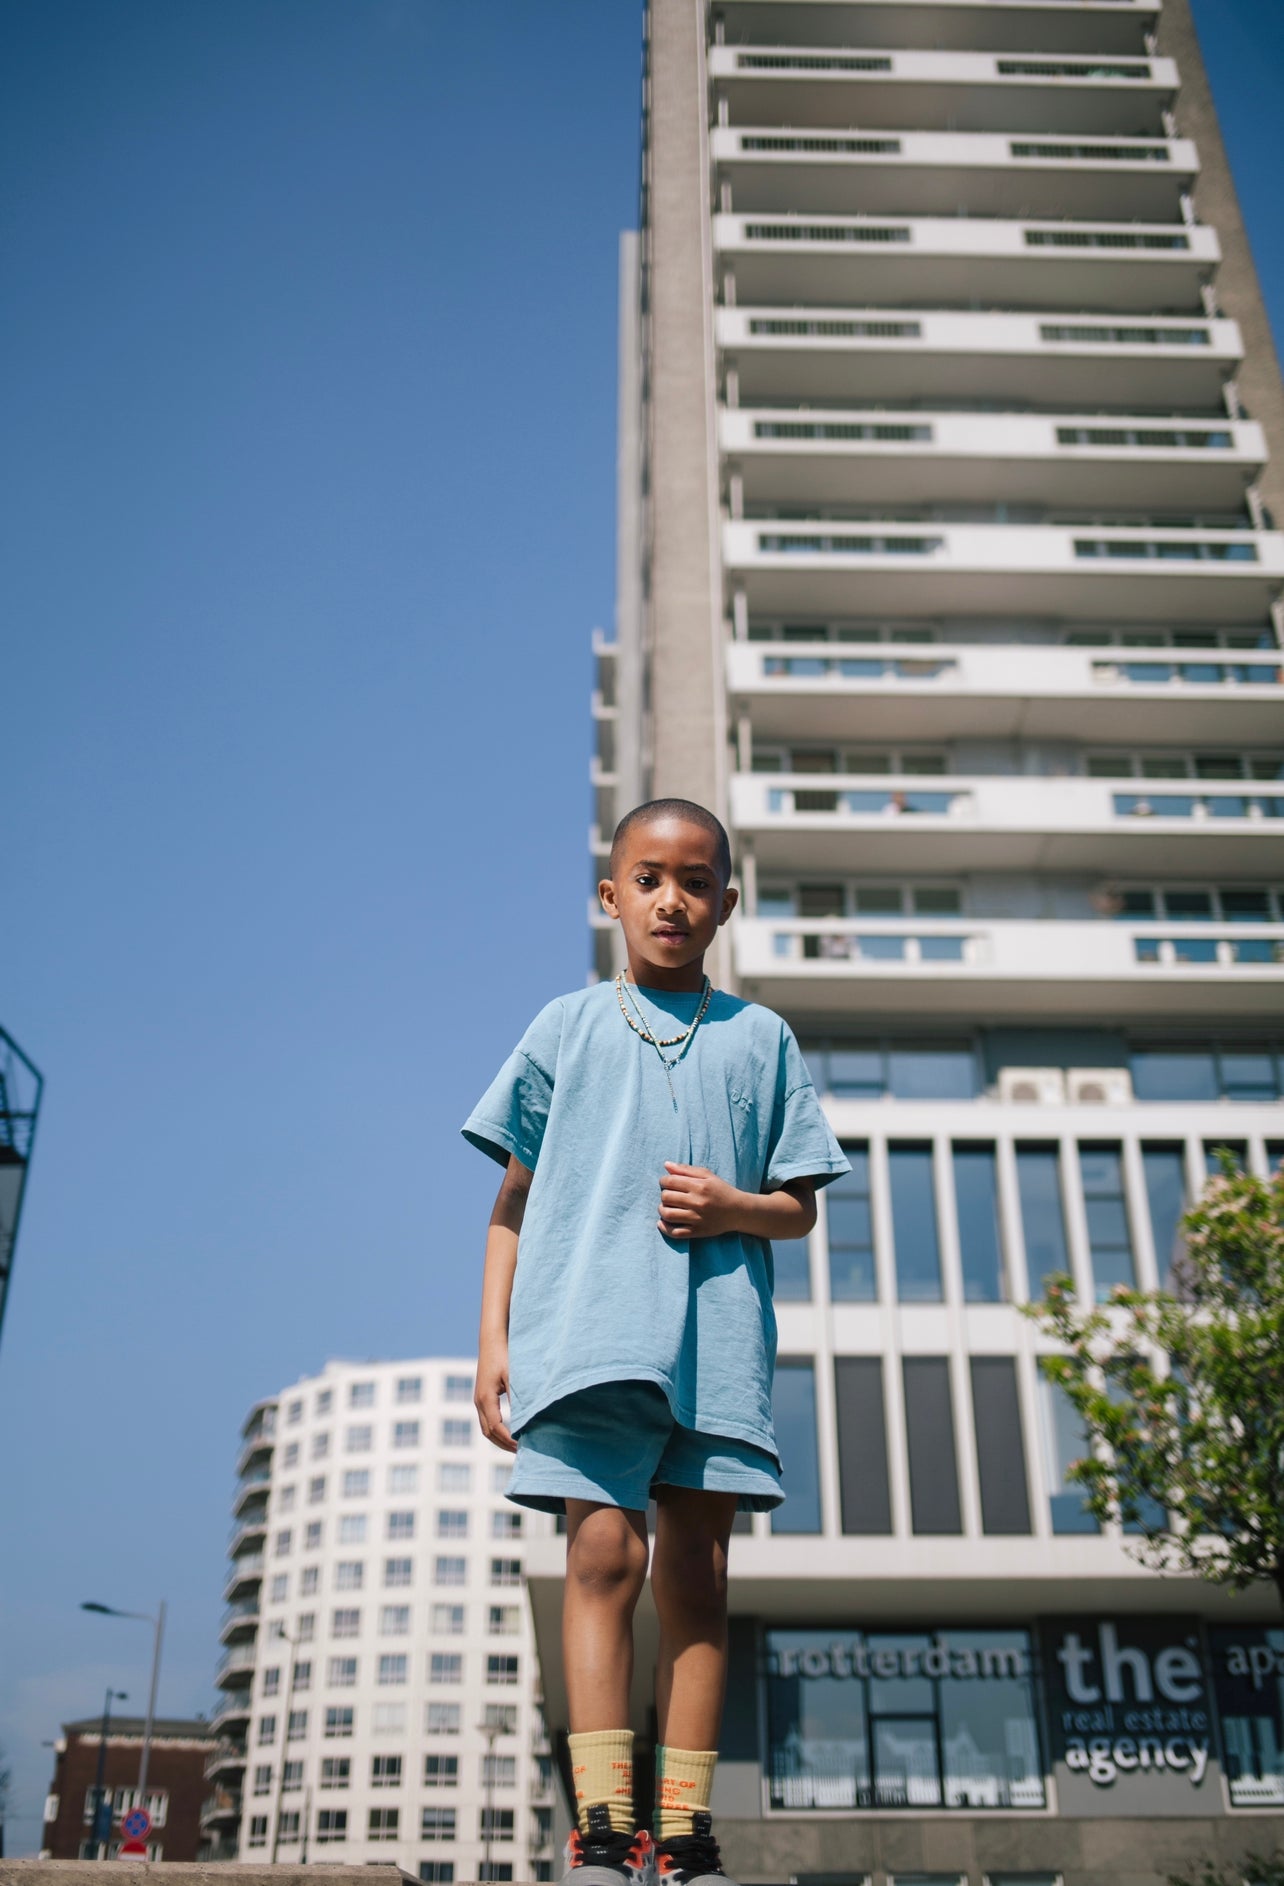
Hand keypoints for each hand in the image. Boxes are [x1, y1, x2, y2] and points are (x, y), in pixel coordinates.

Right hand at [474, 1337, 516, 1452]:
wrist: (492, 1340)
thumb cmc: (504, 1356)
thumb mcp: (513, 1377)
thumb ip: (517, 1398)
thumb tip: (526, 1419)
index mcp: (485, 1399)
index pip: (496, 1428)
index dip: (509, 1440)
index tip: (523, 1448)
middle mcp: (479, 1402)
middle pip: (488, 1433)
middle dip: (504, 1444)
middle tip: (521, 1453)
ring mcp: (478, 1400)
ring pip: (486, 1428)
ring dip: (499, 1439)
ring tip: (516, 1446)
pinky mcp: (482, 1396)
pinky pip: (487, 1419)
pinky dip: (497, 1430)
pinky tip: (510, 1431)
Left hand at [658, 1162, 744, 1239]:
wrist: (739, 1211)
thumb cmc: (721, 1190)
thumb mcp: (707, 1175)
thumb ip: (686, 1169)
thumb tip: (666, 1165)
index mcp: (699, 1186)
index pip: (669, 1182)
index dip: (663, 1181)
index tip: (666, 1183)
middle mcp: (697, 1202)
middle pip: (666, 1197)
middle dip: (664, 1195)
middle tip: (669, 1195)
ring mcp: (697, 1218)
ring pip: (668, 1215)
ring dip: (662, 1210)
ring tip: (666, 1207)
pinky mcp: (697, 1232)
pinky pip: (675, 1232)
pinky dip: (664, 1228)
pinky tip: (662, 1222)